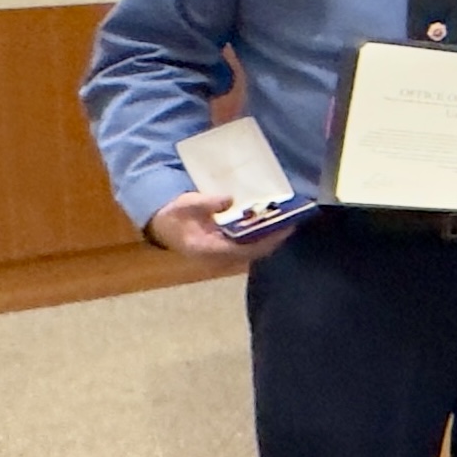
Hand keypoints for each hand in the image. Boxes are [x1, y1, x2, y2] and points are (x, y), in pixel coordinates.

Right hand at [145, 192, 292, 263]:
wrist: (163, 226)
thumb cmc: (173, 215)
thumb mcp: (186, 204)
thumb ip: (207, 202)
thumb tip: (229, 199)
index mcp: (208, 249)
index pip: (244, 249)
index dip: (266, 241)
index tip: (284, 228)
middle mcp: (218, 256)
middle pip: (254, 252)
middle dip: (274, 239)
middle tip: (293, 222)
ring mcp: (222, 255)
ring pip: (252, 251)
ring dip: (269, 238)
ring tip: (287, 221)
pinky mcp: (225, 249)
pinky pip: (248, 246)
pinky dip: (261, 237)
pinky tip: (271, 224)